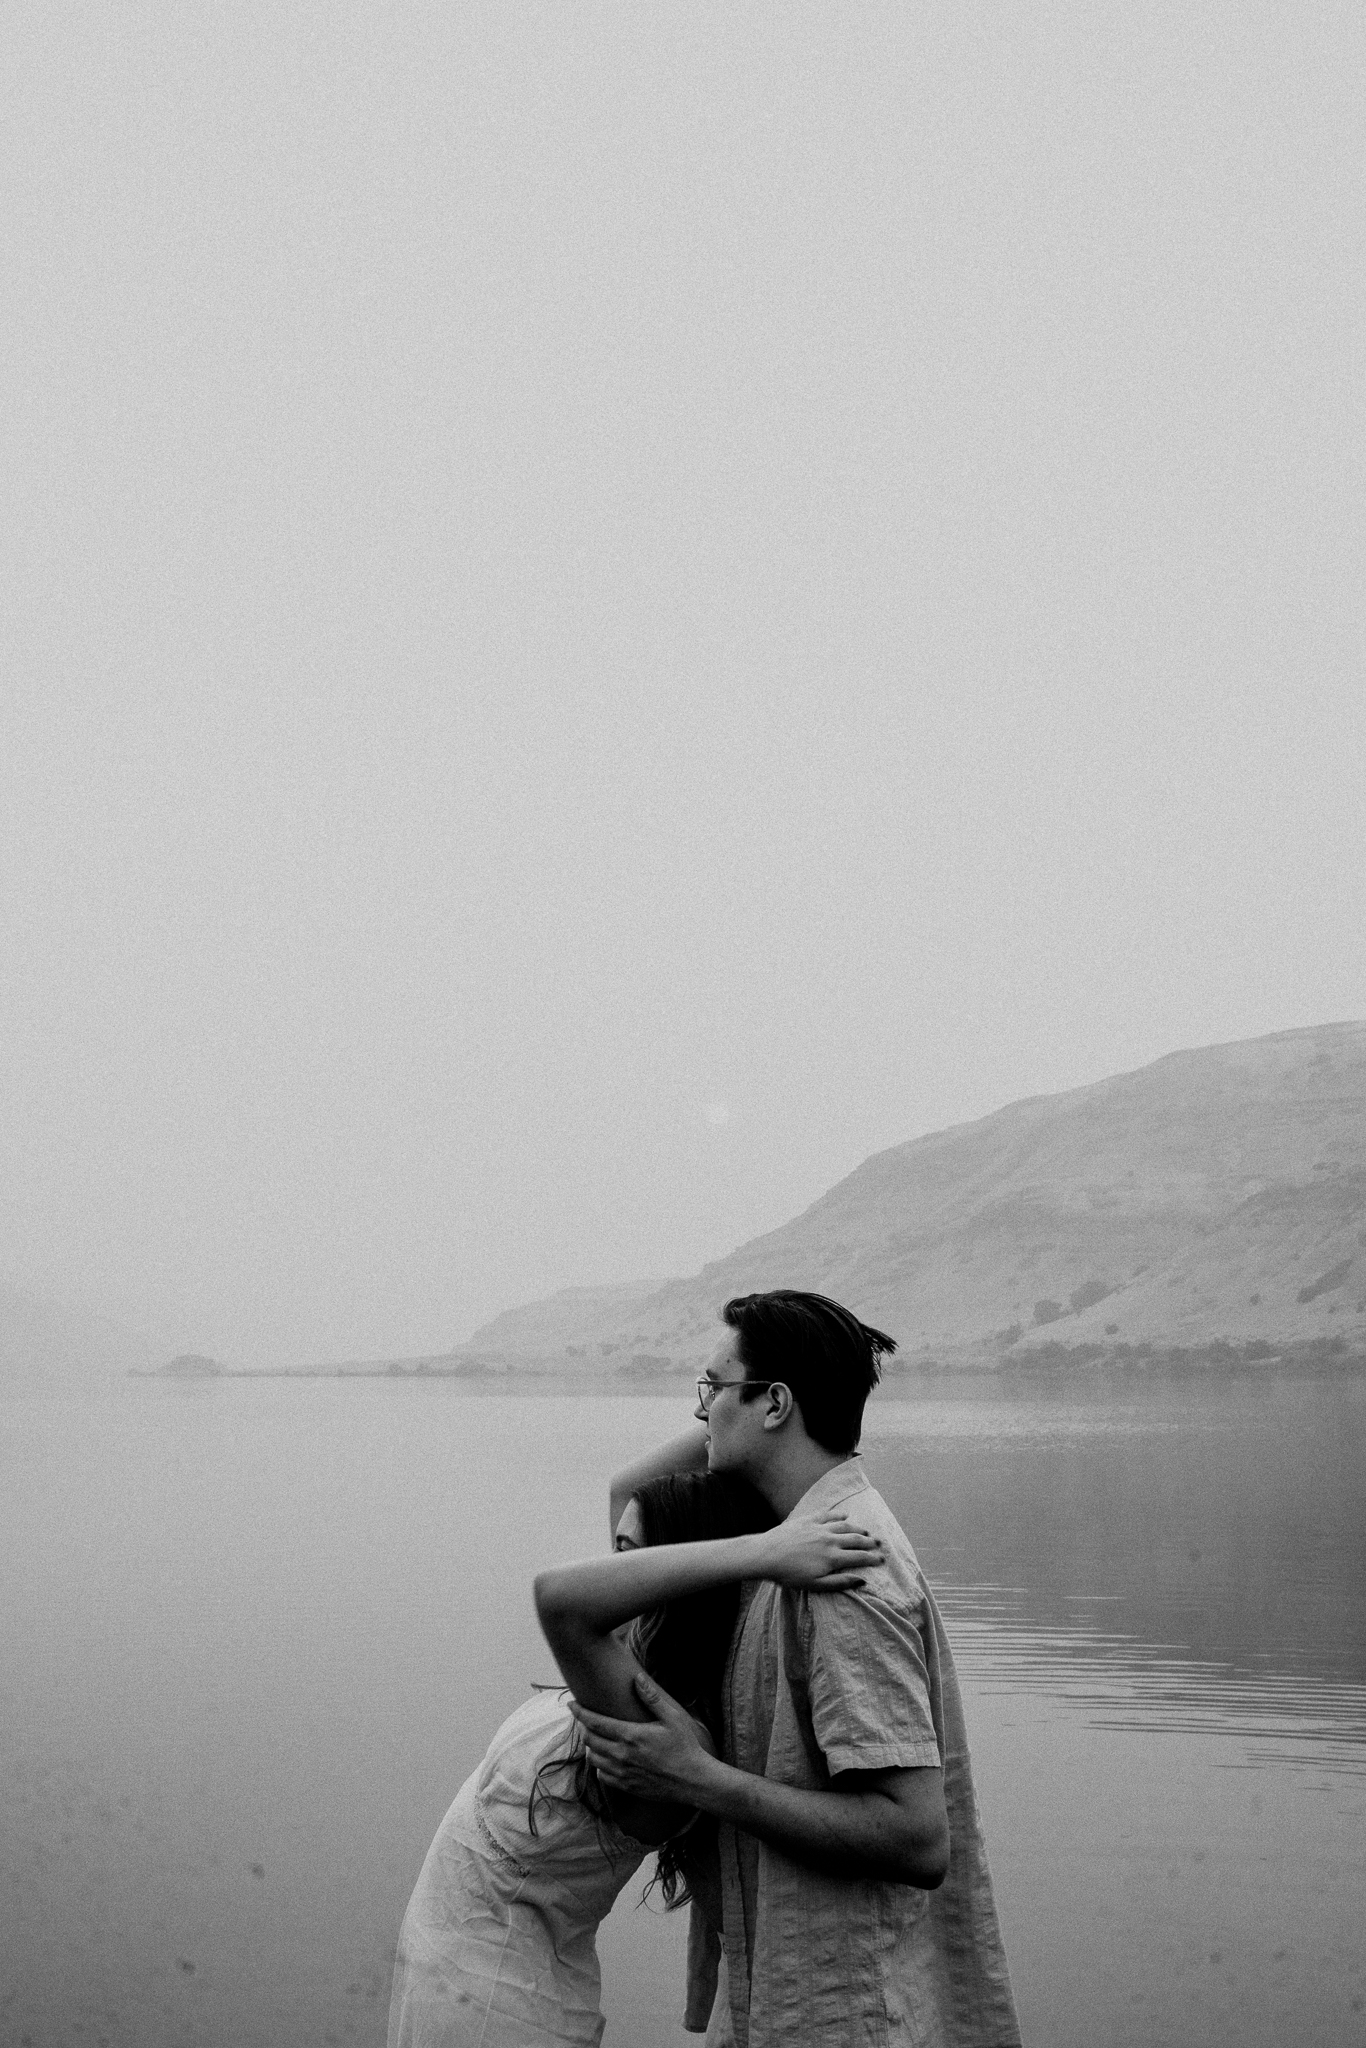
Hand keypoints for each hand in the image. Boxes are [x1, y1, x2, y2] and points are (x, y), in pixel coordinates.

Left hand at [569, 1674, 715, 1803]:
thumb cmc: (685, 1746)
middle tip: (585, 1719)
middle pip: (589, 1740)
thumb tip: (637, 1678)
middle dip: (583, 1727)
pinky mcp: (627, 1787)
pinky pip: (602, 1776)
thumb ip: (652, 1698)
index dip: (579, 1712)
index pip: (595, 1722)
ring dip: (591, 1747)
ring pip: (593, 1759)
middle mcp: (622, 1756)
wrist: (693, 1781)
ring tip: (596, 1737)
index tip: (571, 1703)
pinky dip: (599, 1765)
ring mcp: (623, 1774)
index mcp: (631, 1736)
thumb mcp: (673, 1717)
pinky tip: (607, 1759)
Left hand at [757, 1512, 883, 1590]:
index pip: (859, 1557)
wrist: (766, 1554)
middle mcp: (829, 1540)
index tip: (882, 1559)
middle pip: (855, 1539)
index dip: (872, 1558)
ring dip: (857, 1529)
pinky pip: (827, 1514)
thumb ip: (840, 1582)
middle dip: (869, 1542)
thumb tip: (862, 1580)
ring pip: (844, 1526)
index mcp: (833, 1557)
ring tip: (865, 1531)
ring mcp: (818, 1528)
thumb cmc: (789, 1574)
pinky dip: (837, 1514)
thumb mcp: (815, 1585)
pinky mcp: (807, 1520)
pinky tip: (844, 1515)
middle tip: (879, 1544)